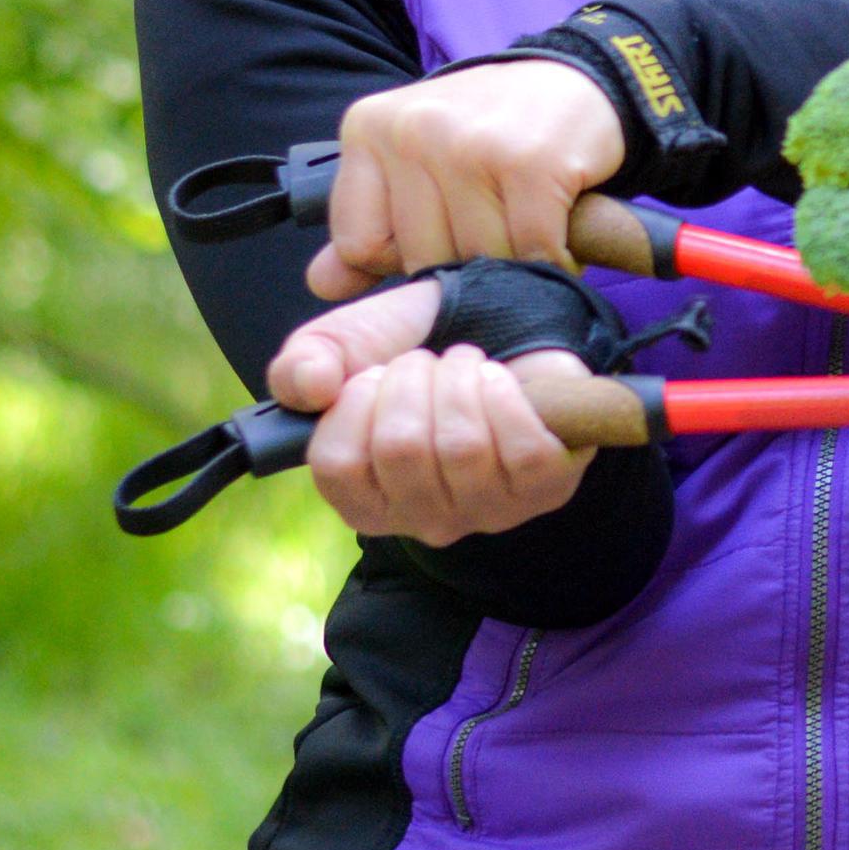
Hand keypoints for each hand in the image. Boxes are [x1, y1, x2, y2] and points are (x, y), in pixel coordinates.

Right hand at [271, 280, 592, 544]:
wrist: (502, 330)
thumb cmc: (417, 351)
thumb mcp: (346, 347)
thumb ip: (303, 365)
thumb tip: (312, 386)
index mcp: (364, 501)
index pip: (337, 466)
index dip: (354, 404)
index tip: (376, 374)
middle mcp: (423, 519)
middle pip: (402, 449)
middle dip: (412, 379)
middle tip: (427, 363)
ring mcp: (487, 512)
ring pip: (463, 447)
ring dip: (461, 380)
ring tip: (465, 365)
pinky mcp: (545, 491)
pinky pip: (524, 449)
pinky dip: (508, 396)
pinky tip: (499, 379)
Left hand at [309, 60, 627, 301]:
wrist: (579, 81)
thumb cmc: (490, 130)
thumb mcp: (412, 162)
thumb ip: (368, 223)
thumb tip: (323, 286)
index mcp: (369, 129)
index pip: (359, 243)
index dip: (401, 256)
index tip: (440, 233)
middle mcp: (413, 131)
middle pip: (422, 258)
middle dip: (465, 264)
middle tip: (494, 231)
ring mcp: (472, 145)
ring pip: (478, 260)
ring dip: (514, 266)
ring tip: (527, 233)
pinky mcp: (532, 164)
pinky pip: (532, 252)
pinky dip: (553, 261)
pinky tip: (557, 239)